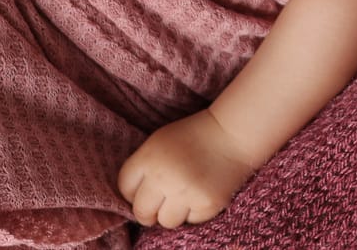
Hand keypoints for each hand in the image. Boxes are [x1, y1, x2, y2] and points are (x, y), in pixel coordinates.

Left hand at [117, 110, 256, 228]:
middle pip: (141, 212)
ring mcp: (185, 192)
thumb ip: (144, 167)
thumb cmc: (192, 136)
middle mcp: (164, 176)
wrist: (231, 134)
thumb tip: (132, 199)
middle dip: (148, 210)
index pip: (125, 188)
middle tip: (160, 202)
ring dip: (171, 213)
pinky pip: (190, 222)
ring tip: (182, 196)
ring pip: (165, 222)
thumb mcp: (160, 141)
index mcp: (149, 156)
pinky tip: (199, 194)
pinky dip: (193, 212)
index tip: (143, 189)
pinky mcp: (206, 204)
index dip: (132, 191)